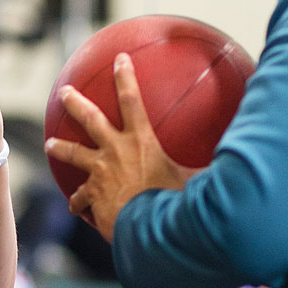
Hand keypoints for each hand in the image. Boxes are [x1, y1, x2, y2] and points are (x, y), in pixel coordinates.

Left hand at [44, 52, 198, 240]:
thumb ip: (209, 169)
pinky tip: (75, 208)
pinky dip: (78, 201)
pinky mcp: (92, 195)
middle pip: (90, 119)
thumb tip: (238, 161)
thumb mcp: (195, 181)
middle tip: (65, 91)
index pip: (132, 100)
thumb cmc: (173, 204)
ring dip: (61, 147)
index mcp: (141, 141)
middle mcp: (115, 151)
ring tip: (49, 144)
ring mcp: (100, 172)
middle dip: (76, 102)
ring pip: (74, 154)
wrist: (147, 228)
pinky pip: (80, 197)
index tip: (119, 58)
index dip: (125, 77)